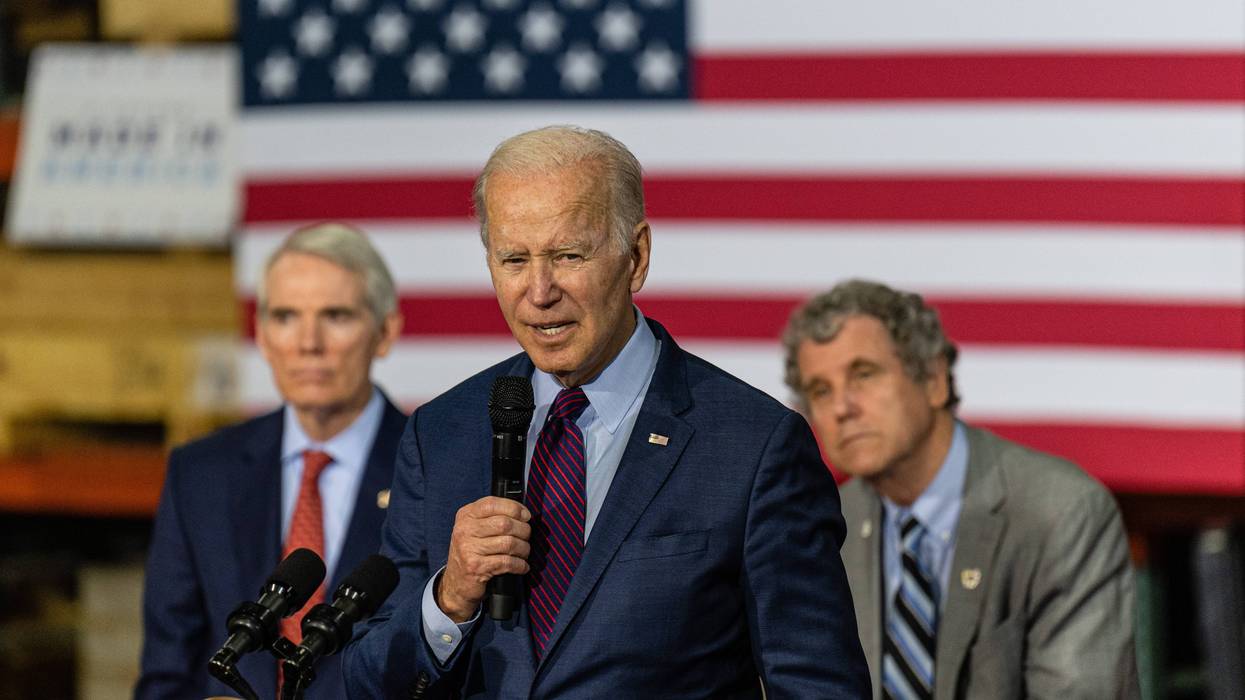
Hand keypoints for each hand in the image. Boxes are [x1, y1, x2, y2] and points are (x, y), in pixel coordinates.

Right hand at [436, 496, 531, 621]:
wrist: (456, 582)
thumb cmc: (472, 552)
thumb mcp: (475, 529)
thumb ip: (493, 517)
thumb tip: (523, 513)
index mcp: (466, 515)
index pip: (492, 504)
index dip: (514, 508)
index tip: (526, 516)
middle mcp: (464, 530)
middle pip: (504, 524)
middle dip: (523, 530)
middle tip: (526, 537)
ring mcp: (468, 549)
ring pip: (509, 543)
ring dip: (523, 549)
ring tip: (524, 553)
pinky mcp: (475, 567)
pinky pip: (507, 562)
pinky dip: (520, 565)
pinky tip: (522, 566)